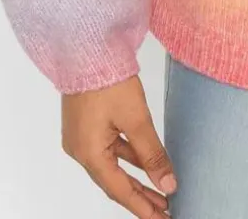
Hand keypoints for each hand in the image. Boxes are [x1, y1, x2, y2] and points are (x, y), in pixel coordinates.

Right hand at [62, 74, 177, 215]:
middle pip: (114, 182)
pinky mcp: (85, 124)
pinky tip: (144, 162)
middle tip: (164, 209)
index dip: (143, 207)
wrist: (86, 46)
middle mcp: (80, 150)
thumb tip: (168, 184)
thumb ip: (152, 154)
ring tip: (160, 189)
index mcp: (88, 153)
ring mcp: (80, 137)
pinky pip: (108, 149)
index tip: (162, 218)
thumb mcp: (136, 119)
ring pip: (112, 165)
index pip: (119, 191)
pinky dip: (127, 157)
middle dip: (141, 196)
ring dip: (135, 177)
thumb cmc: (107, 80)